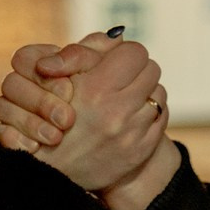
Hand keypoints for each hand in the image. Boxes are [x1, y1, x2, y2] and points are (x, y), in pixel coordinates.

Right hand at [0, 35, 164, 194]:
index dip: (122, 54)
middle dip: (135, 70)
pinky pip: (161, 116)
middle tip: (119, 78)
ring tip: (122, 99)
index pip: (133, 52)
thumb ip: (85, 52)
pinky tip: (129, 117)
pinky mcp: (142, 149)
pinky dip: (148, 113)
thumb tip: (118, 35)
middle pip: (150, 68)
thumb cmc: (48, 119)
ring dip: (143, 91)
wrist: (53, 174)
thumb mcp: (57, 80)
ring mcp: (133, 133)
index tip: (112, 62)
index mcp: (95, 90)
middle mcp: (117, 112)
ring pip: (158, 92)